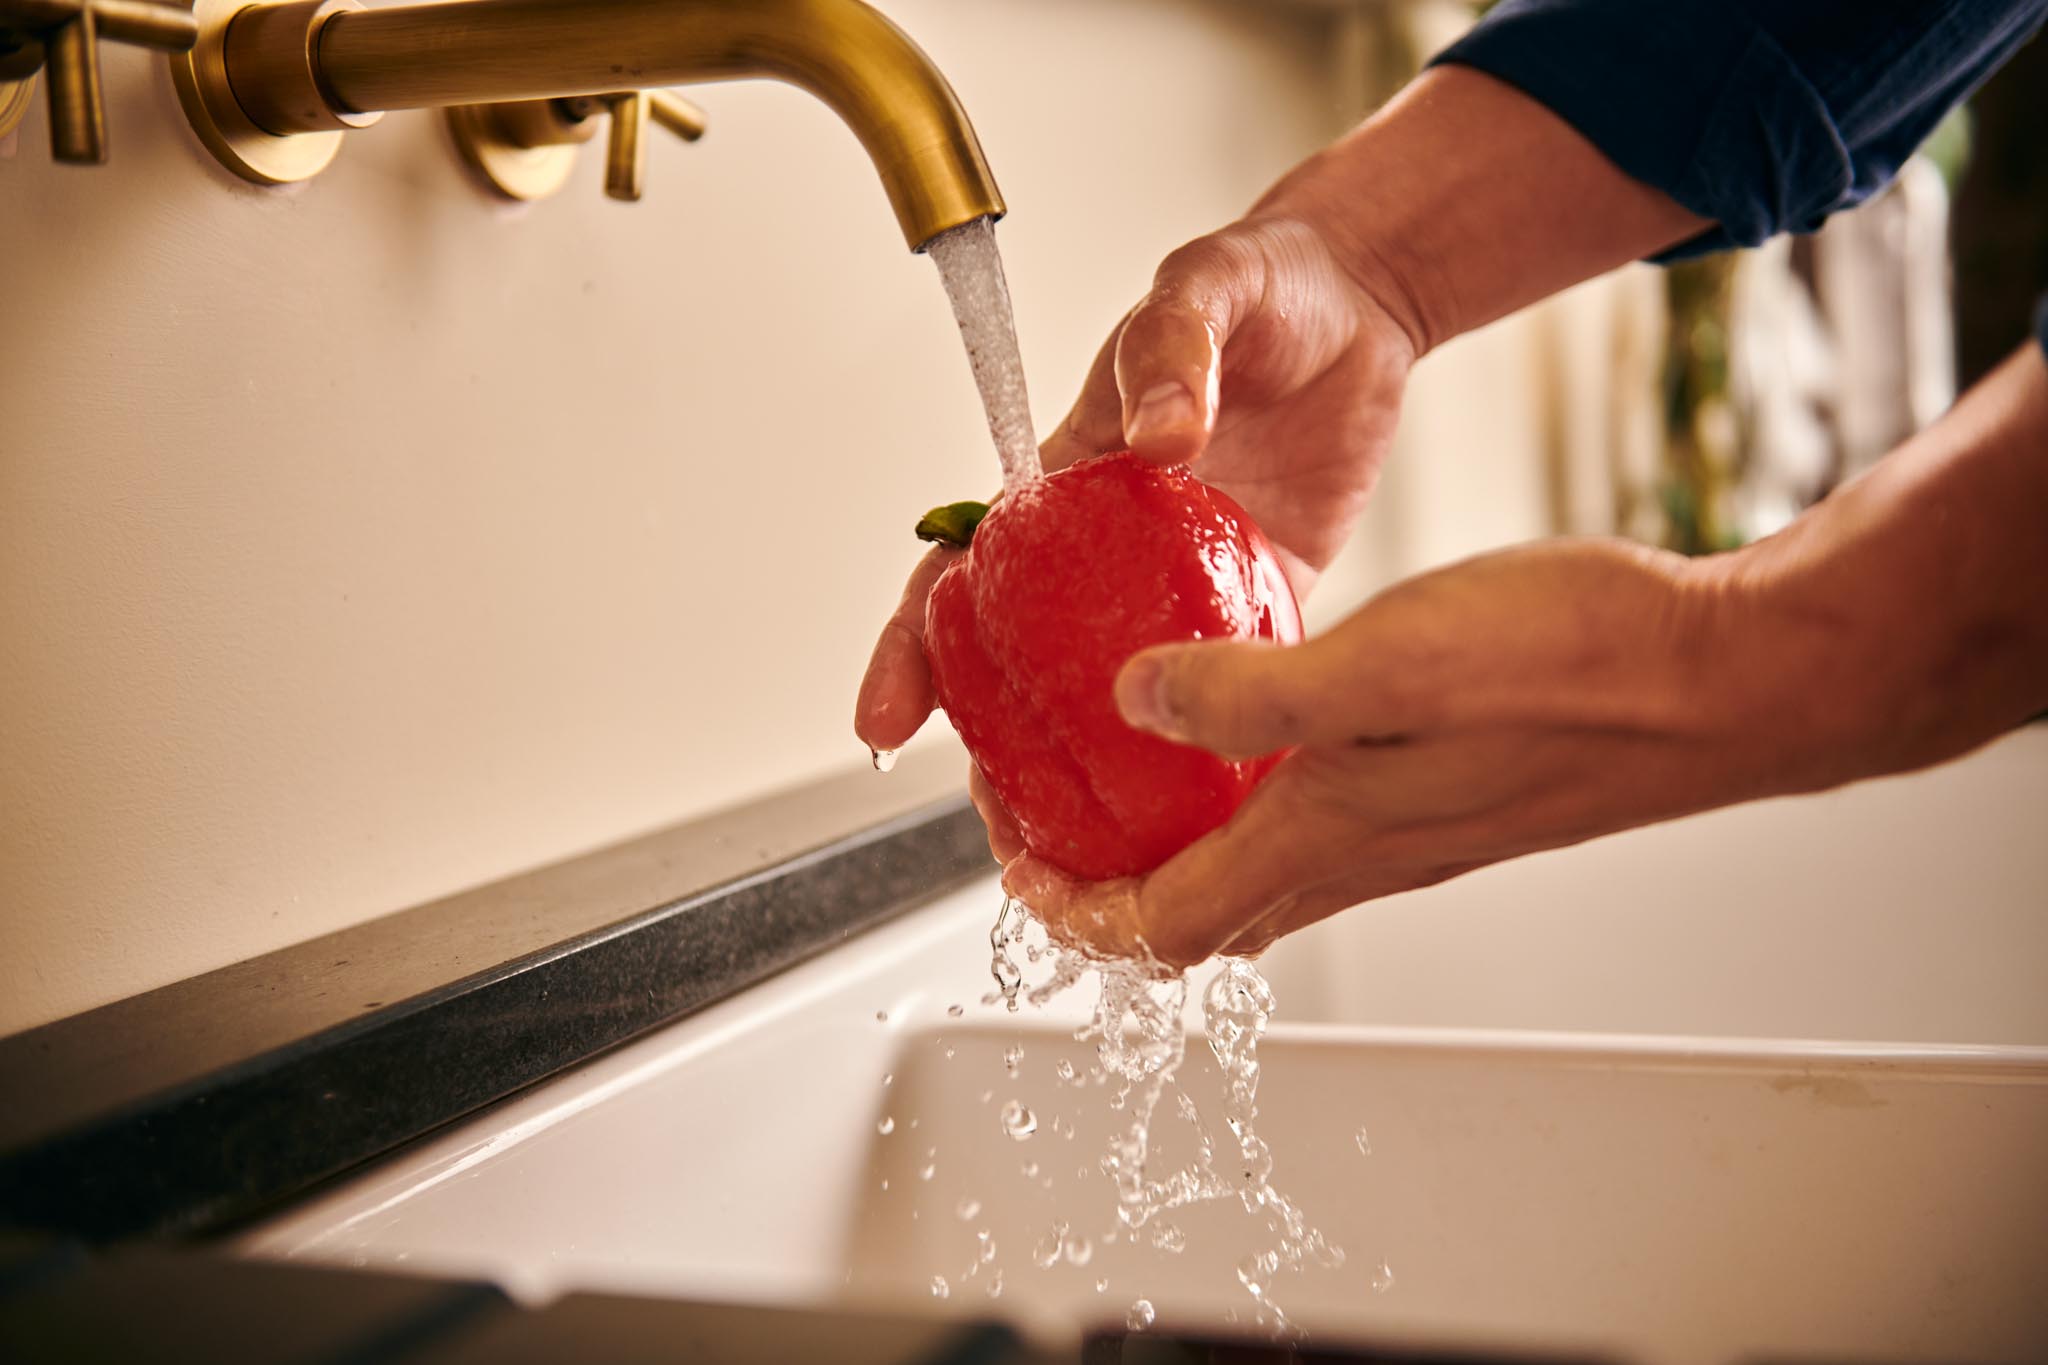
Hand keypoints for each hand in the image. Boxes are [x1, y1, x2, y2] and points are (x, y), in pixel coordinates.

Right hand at [855, 213, 1417, 860]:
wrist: (1362, 305)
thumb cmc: (1264, 287)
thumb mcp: (1206, 290)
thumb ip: (1174, 347)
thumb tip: (1159, 432)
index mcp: (1062, 483)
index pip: (961, 572)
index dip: (912, 646)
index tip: (887, 716)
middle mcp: (1105, 550)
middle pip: (1020, 663)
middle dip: (992, 746)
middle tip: (996, 821)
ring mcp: (1175, 587)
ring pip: (1110, 695)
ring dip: (1084, 768)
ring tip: (1078, 849)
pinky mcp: (1254, 604)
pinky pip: (1218, 685)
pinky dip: (1198, 746)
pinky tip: (1192, 809)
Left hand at [1004, 538, 1802, 966]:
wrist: (1716, 679)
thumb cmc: (1574, 670)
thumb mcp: (1384, 662)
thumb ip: (1246, 692)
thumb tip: (1132, 701)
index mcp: (1322, 836)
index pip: (1156, 925)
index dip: (1065, 906)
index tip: (1014, 859)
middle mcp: (1355, 855)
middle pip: (1193, 916)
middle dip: (1103, 878)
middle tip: (1053, 814)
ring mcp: (1403, 833)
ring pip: (1252, 873)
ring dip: (1170, 839)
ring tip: (1126, 765)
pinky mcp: (1443, 793)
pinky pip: (1313, 824)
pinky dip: (1247, 794)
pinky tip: (1253, 715)